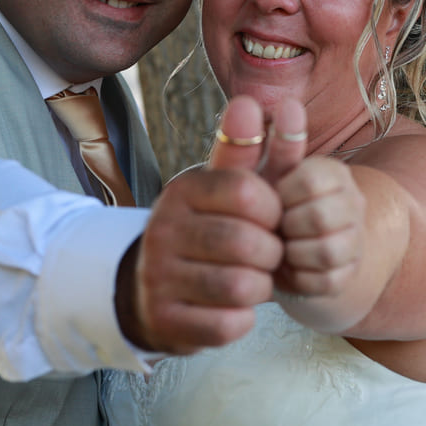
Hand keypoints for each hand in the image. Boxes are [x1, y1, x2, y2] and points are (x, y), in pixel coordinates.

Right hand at [116, 96, 282, 353]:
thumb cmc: (205, 230)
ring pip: (240, 286)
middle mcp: (163, 230)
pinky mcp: (164, 321)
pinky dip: (243, 318)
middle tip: (267, 255)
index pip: (248, 192)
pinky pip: (227, 324)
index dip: (274, 210)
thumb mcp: (223, 189)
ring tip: (252, 279)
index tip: (270, 218)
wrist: (152, 289)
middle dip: (270, 253)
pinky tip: (234, 307)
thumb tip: (248, 100)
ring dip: (259, 287)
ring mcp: (158, 277)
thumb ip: (245, 148)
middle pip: (247, 243)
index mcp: (183, 191)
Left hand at [265, 100, 365, 298]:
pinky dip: (296, 277)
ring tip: (278, 246)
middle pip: (319, 216)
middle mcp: (352, 202)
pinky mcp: (347, 276)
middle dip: (285, 226)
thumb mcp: (252, 177)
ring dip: (291, 253)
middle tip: (271, 226)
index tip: (269, 198)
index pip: (308, 178)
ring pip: (325, 250)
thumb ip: (249, 143)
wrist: (280, 257)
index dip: (280, 194)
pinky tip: (286, 268)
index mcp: (331, 172)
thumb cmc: (262, 208)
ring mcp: (354, 240)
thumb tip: (251, 101)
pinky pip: (323, 280)